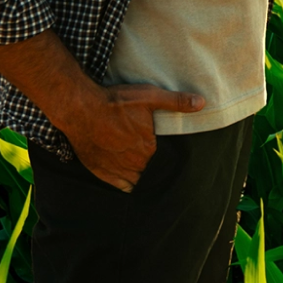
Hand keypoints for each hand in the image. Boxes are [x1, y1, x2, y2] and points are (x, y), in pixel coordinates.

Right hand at [60, 82, 204, 192]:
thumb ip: (176, 101)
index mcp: (149, 149)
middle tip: (156, 158)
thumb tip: (202, 103)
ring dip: (142, 175)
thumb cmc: (116, 102)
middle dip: (155, 167)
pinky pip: (121, 186)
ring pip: (138, 180)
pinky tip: (128, 173)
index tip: (170, 154)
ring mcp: (118, 171)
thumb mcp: (149, 96)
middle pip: (152, 171)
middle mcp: (135, 164)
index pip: (167, 161)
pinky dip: (126, 182)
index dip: (169, 158)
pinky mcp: (102, 173)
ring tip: (144, 166)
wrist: (81, 109)